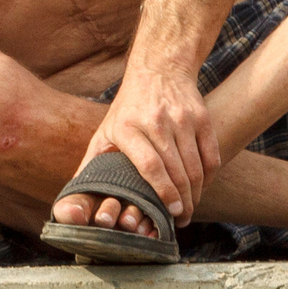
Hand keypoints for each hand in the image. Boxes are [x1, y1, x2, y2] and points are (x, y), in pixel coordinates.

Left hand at [62, 66, 219, 229]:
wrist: (158, 70)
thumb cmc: (128, 109)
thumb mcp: (105, 131)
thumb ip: (91, 163)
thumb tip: (75, 195)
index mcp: (128, 128)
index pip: (150, 166)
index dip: (163, 192)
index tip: (171, 212)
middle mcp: (156, 122)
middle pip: (176, 171)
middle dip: (183, 201)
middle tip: (182, 218)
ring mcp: (182, 119)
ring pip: (196, 166)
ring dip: (197, 192)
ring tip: (191, 207)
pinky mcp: (201, 117)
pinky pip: (211, 155)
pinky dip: (209, 176)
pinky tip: (202, 186)